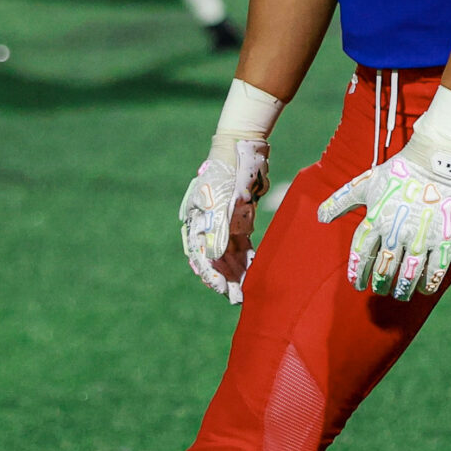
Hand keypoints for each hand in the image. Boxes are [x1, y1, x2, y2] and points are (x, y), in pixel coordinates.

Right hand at [180, 134, 270, 303]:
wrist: (241, 151)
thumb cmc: (226, 175)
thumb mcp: (221, 202)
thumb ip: (217, 230)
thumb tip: (213, 257)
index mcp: (197, 223)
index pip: (201, 256)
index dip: (211, 275)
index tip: (222, 291)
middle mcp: (208, 227)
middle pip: (215, 260)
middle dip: (226, 280)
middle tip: (237, 299)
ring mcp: (223, 225)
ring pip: (228, 256)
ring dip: (236, 274)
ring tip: (245, 293)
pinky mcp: (238, 222)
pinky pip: (241, 246)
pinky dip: (246, 259)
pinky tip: (254, 272)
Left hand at [316, 116, 450, 300]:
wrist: (435, 160)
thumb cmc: (398, 171)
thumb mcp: (365, 183)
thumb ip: (341, 201)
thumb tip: (321, 217)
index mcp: (375, 219)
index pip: (360, 254)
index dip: (356, 272)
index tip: (356, 284)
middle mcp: (395, 232)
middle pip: (383, 269)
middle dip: (379, 283)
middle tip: (379, 289)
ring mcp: (420, 237)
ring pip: (407, 274)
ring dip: (401, 289)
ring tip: (399, 295)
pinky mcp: (442, 238)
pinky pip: (435, 269)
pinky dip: (428, 283)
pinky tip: (423, 289)